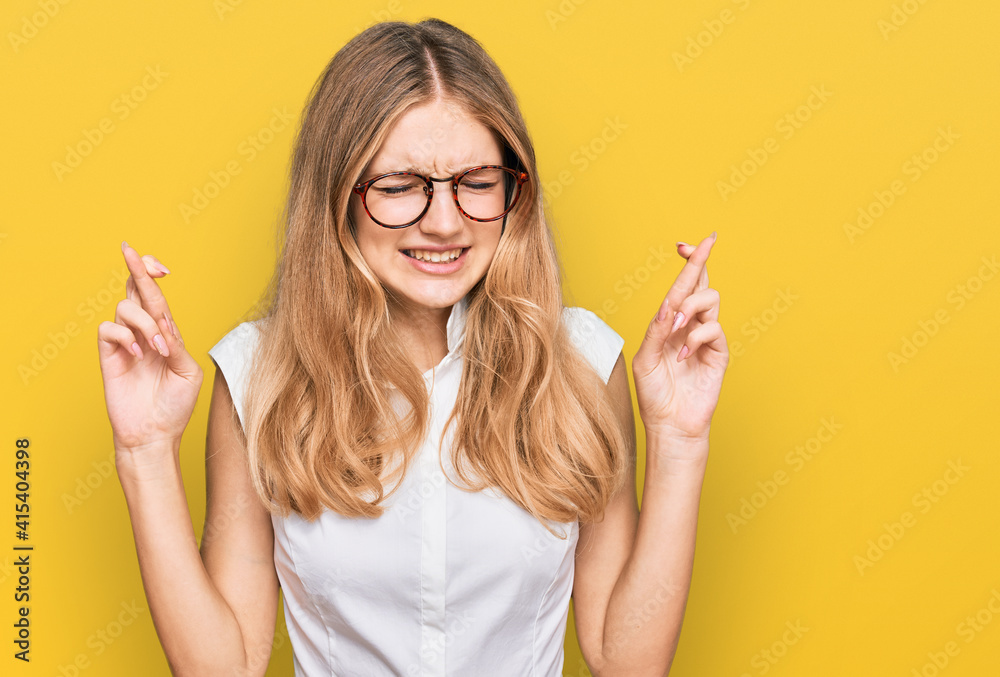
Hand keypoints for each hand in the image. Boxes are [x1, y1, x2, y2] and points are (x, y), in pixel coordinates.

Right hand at [97, 242, 202, 454]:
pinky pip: (107, 329)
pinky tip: (138, 354)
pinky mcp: (109, 357)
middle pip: (136, 290)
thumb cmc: (175, 406)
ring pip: (125, 307)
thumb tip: (163, 324)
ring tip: (157, 348)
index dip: (154, 275)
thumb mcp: (188, 371)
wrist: (155, 434)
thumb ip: (176, 344)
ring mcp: (125, 343)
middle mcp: (144, 333)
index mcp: (165, 333)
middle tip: (132, 252)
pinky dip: (124, 335)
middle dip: (136, 268)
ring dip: (144, 322)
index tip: (162, 266)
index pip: (157, 296)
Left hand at [632, 232, 728, 451]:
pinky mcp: (718, 353)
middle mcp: (689, 325)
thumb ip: (657, 330)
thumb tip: (669, 305)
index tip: (686, 244)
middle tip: (695, 249)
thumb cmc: (654, 394)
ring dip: (691, 307)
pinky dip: (696, 338)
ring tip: (676, 329)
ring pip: (710, 299)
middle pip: (701, 283)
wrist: (670, 424)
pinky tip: (683, 356)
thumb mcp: (646, 358)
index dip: (688, 262)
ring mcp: (706, 338)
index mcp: (670, 323)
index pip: (681, 286)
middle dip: (698, 263)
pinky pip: (714, 330)